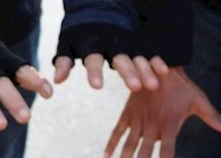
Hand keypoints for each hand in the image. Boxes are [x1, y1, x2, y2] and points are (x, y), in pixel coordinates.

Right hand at [0, 34, 53, 135]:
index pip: (20, 69)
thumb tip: (49, 91)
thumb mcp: (2, 59)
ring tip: (1, 126)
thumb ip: (22, 75)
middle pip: (0, 84)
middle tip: (26, 119)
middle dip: (13, 100)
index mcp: (0, 60)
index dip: (34, 80)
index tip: (48, 94)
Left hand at [53, 23, 167, 90]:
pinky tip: (163, 71)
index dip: (95, 71)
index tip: (97, 86)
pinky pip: (149, 51)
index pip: (93, 58)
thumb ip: (63, 61)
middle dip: (128, 72)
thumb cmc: (80, 31)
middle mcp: (112, 41)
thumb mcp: (67, 42)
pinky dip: (156, 60)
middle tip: (135, 87)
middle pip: (121, 58)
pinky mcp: (138, 41)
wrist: (98, 5)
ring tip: (152, 86)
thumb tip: (56, 80)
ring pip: (138, 57)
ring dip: (146, 70)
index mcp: (92, 42)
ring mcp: (127, 41)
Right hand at [104, 67, 220, 157]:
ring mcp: (138, 119)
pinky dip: (111, 143)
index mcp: (169, 125)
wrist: (159, 63)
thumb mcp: (199, 101)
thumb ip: (212, 118)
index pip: (167, 152)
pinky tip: (105, 157)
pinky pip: (118, 130)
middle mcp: (152, 125)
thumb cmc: (182, 85)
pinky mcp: (128, 112)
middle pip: (145, 153)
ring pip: (129, 145)